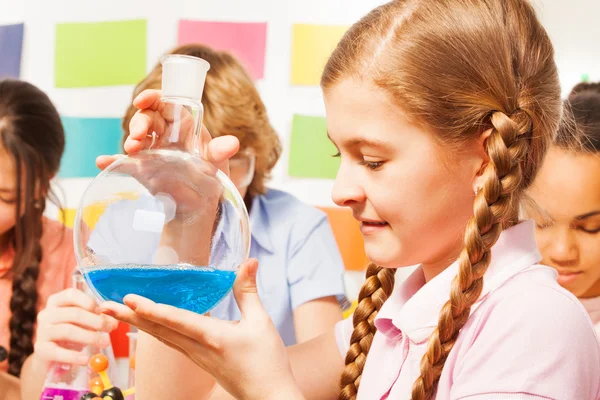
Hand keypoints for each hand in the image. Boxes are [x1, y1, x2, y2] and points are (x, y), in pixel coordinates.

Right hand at [32, 288, 117, 369]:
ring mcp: (42, 331)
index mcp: (57, 302)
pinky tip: (86, 360)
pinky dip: (73, 356)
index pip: (72, 295)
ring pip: (68, 331)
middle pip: (74, 313)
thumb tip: (114, 318)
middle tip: (110, 328)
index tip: (105, 312)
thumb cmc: (71, 335)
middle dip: (96, 321)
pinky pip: (57, 351)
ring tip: (105, 343)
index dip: (90, 302)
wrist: (51, 359)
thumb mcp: (83, 322)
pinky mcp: (40, 350)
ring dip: (90, 337)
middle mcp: (47, 314)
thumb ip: (97, 317)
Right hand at [95, 90, 239, 241]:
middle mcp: (165, 136)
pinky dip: (112, 161)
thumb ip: (221, 151)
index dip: (152, 98)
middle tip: (138, 135)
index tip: (144, 100)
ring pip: (136, 138)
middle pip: (147, 119)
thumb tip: (232, 143)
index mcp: (183, 126)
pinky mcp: (143, 170)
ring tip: (132, 148)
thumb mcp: (217, 163)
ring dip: (130, 139)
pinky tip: (103, 162)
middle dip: (139, 122)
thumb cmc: (211, 178)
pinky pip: (125, 163)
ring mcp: (152, 152)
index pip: (165, 104)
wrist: (200, 207)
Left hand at [99, 260, 303, 399]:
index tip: (129, 298)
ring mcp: (195, 357)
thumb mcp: (261, 323)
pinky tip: (148, 324)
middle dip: (129, 317)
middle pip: (157, 330)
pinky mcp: (198, 361)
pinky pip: (170, 342)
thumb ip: (248, 292)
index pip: (175, 321)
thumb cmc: (267, 362)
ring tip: (117, 312)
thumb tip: (248, 262)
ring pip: (160, 337)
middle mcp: (197, 348)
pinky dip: (154, 330)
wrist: (268, 397)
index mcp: (212, 337)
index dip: (151, 309)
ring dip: (137, 324)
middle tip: (103, 305)